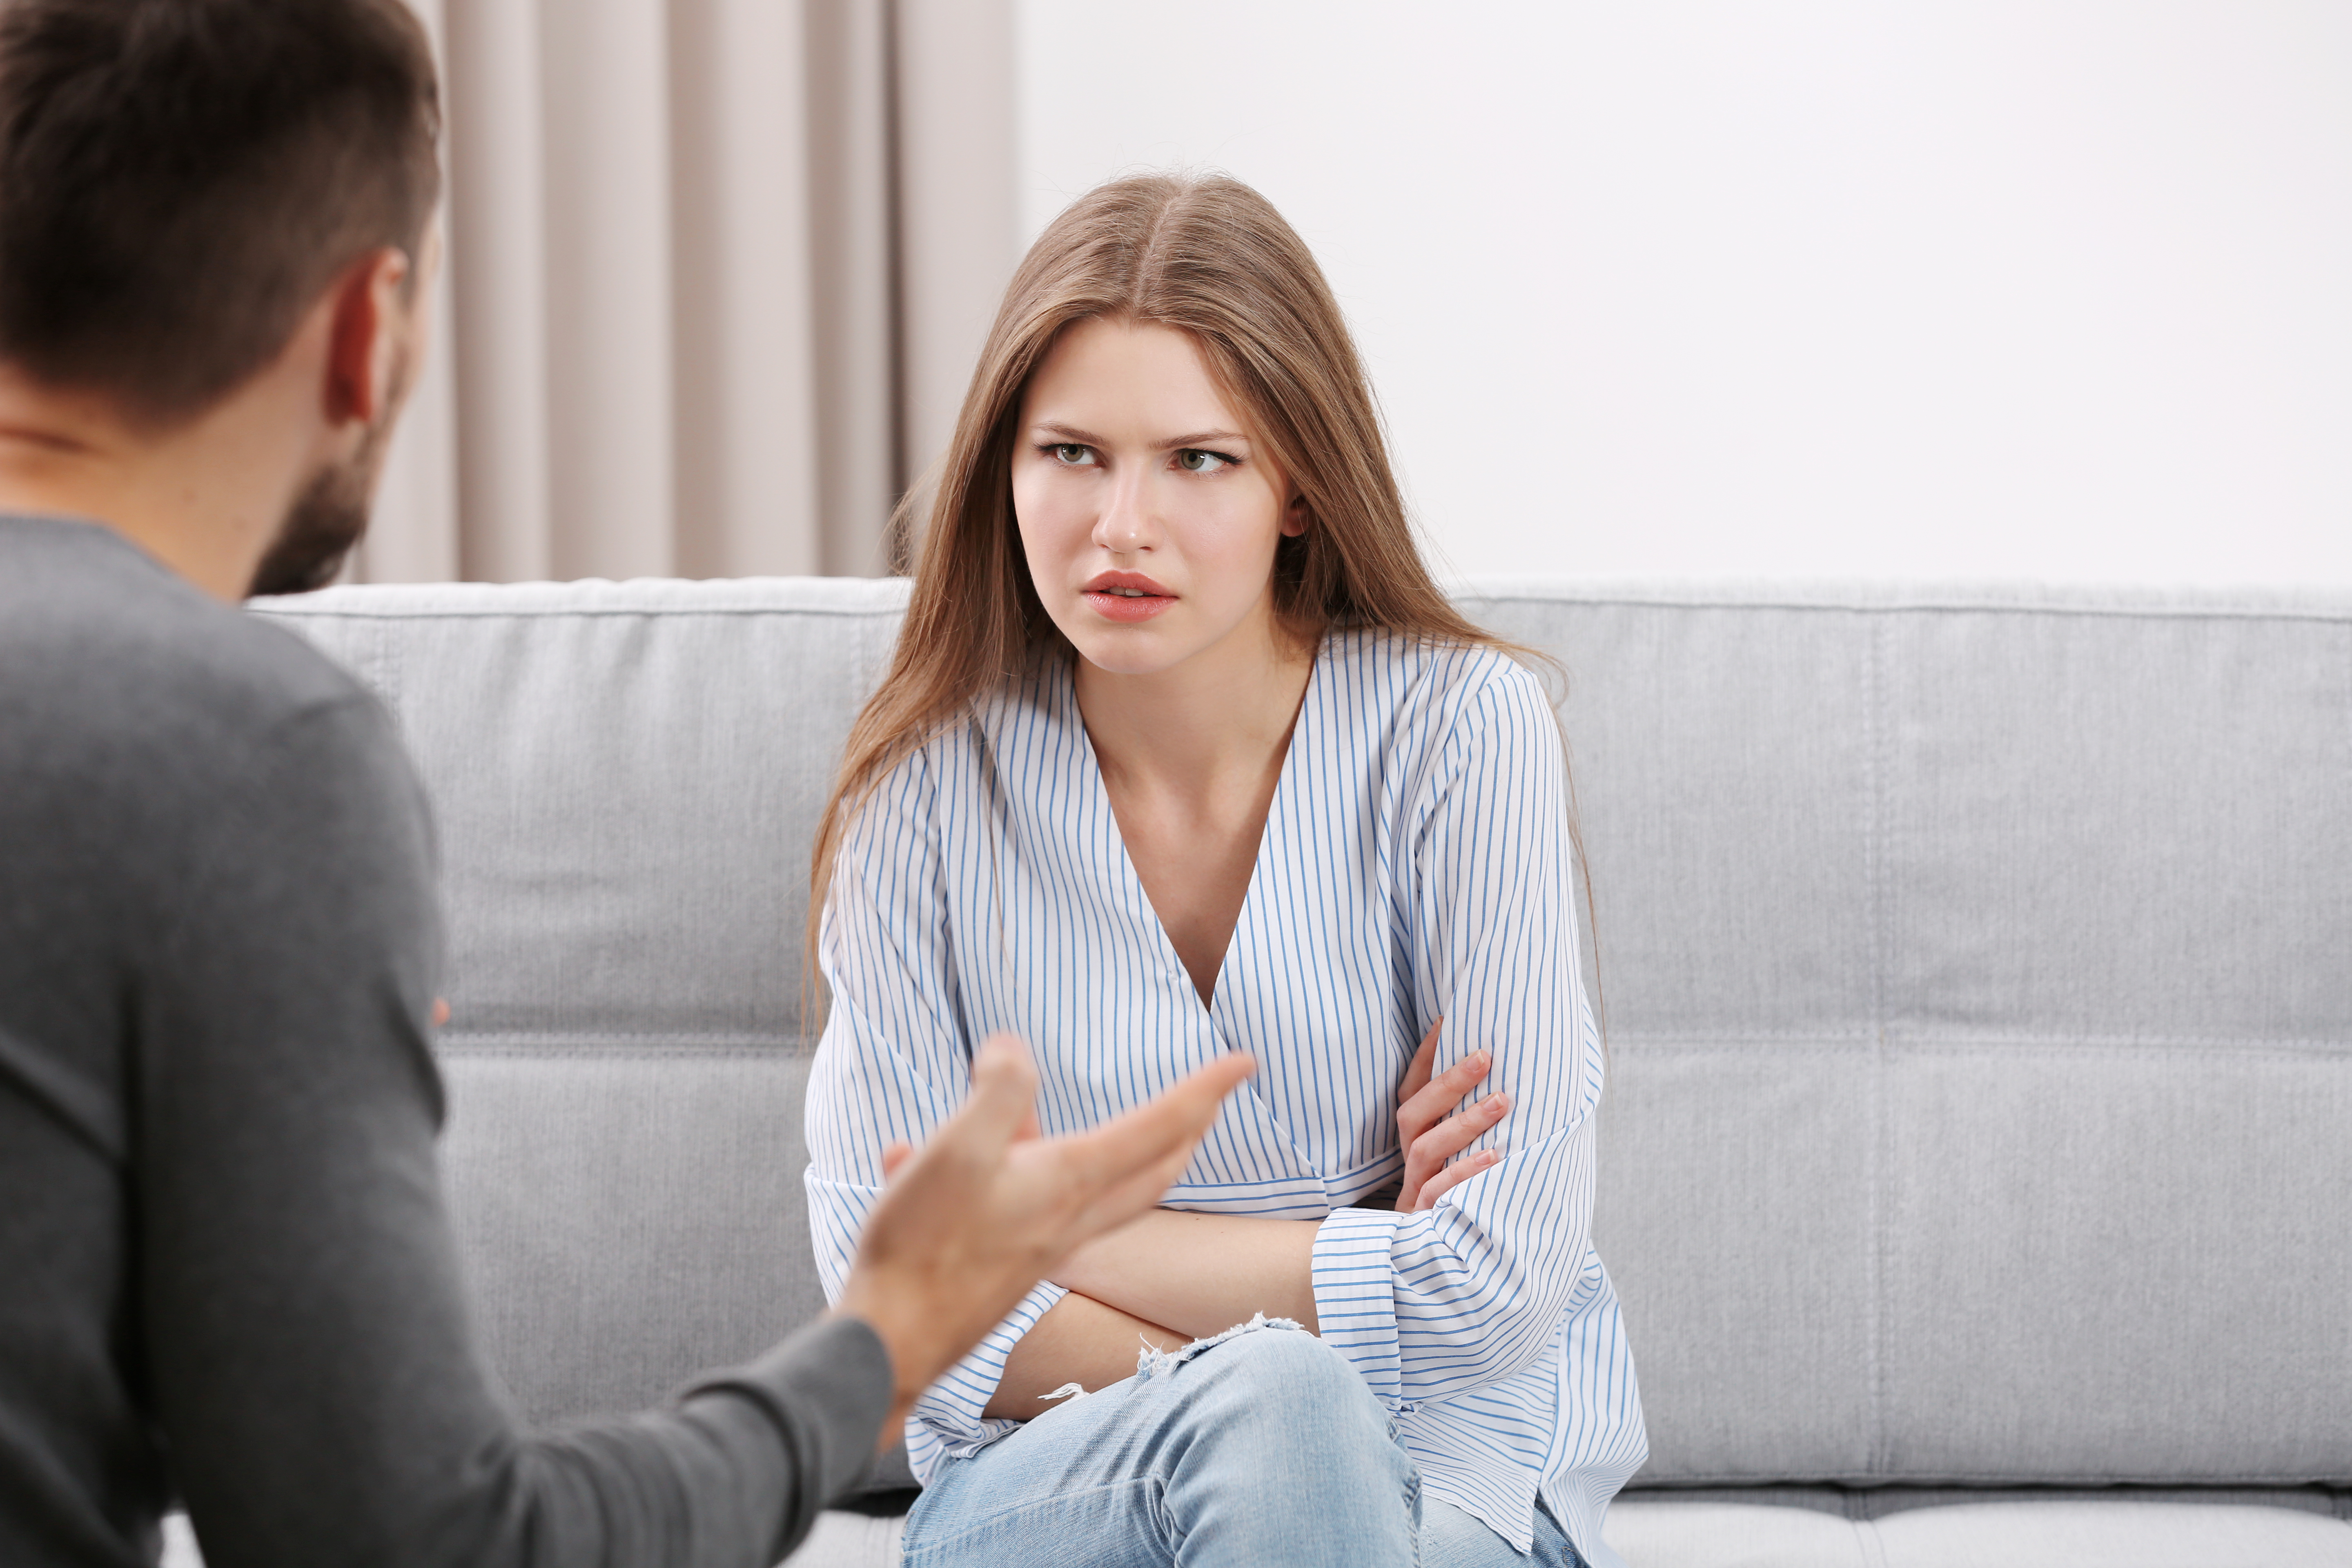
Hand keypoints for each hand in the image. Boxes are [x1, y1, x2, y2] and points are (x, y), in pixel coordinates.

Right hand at [834, 1034, 1253, 1441]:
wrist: (890, 1344)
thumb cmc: (925, 1246)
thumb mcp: (958, 1149)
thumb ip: (998, 1091)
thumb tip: (1012, 1048)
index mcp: (1070, 1182)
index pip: (1160, 1127)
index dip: (1205, 1090)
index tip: (1245, 1062)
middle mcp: (1068, 1218)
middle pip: (1152, 1172)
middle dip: (1186, 1133)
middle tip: (1208, 1103)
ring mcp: (1040, 1248)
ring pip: (1090, 1190)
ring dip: (1095, 1150)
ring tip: (1028, 1115)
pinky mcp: (1002, 1268)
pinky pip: (1012, 1208)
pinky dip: (986, 1175)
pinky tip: (906, 1158)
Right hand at [1394, 1017, 1507, 1210]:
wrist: (1445, 1267)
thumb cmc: (1466, 1198)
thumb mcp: (1466, 1157)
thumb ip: (1481, 1123)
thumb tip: (1519, 1082)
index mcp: (1416, 1139)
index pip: (1411, 1090)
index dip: (1424, 1056)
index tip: (1448, 1020)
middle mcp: (1410, 1159)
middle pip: (1413, 1113)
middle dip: (1448, 1081)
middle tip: (1486, 1055)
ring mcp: (1414, 1189)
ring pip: (1425, 1149)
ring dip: (1463, 1122)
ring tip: (1502, 1101)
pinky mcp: (1424, 1220)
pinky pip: (1439, 1192)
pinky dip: (1465, 1173)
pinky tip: (1495, 1158)